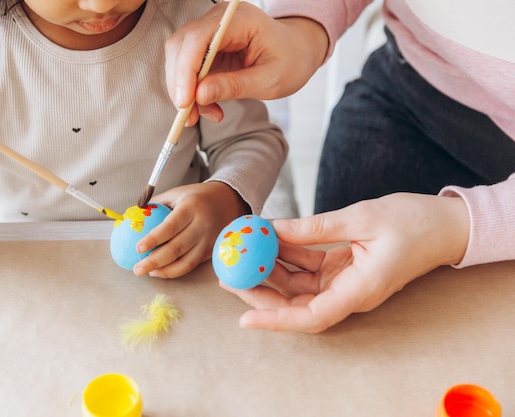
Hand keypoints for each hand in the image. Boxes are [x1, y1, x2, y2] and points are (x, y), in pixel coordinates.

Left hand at [133, 181, 248, 277]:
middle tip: (137, 268)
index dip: (153, 239)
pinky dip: (176, 270)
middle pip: (177, 248)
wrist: (229, 200)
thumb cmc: (197, 196)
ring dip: (165, 271)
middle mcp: (202, 225)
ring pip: (186, 262)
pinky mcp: (212, 250)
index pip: (170, 226)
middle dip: (154, 261)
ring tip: (148, 272)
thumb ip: (157, 205)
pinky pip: (192, 264)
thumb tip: (133, 215)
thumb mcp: (177, 193)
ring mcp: (209, 240)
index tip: (138, 248)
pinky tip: (162, 271)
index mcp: (191, 207)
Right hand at [164, 2, 327, 125]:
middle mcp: (218, 20)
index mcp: (239, 20)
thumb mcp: (270, 80)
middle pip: (181, 47)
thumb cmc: (290, 61)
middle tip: (189, 116)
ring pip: (179, 59)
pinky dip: (192, 92)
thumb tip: (200, 95)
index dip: (185, 71)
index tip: (185, 101)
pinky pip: (187, 70)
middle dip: (180, 85)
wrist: (297, 52)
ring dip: (184, 92)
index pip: (198, 38)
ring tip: (205, 114)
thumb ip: (235, 86)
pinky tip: (208, 107)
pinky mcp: (205, 48)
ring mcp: (209, 32)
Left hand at [220, 193, 470, 332]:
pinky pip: (308, 268)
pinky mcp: (343, 269)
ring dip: (270, 272)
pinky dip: (287, 256)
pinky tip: (268, 239)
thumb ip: (315, 228)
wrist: (447, 224)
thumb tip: (273, 229)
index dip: (276, 321)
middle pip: (297, 304)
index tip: (244, 319)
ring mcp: (346, 282)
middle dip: (261, 292)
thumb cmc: (415, 223)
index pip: (312, 317)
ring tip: (241, 255)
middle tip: (229, 275)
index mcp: (361, 290)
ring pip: (298, 286)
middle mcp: (350, 292)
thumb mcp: (361, 218)